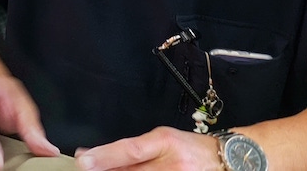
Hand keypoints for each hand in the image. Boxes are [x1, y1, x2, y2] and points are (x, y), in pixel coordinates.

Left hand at [73, 126, 219, 169]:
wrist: (223, 161)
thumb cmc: (189, 147)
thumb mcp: (162, 139)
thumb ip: (133, 149)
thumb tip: (97, 156)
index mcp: (165, 142)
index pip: (130, 150)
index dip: (105, 156)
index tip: (83, 160)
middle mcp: (171, 165)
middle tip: (87, 170)